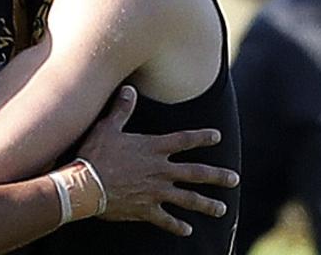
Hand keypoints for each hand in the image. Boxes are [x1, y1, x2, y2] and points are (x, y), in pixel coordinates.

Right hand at [77, 86, 238, 235]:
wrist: (86, 186)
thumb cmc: (95, 154)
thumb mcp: (107, 127)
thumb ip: (121, 110)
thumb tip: (129, 89)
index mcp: (153, 149)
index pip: (184, 140)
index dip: (202, 137)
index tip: (217, 137)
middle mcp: (160, 171)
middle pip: (196, 173)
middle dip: (217, 176)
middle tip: (234, 179)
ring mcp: (156, 192)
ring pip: (188, 199)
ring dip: (206, 205)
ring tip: (222, 209)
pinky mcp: (147, 210)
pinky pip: (167, 220)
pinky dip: (177, 226)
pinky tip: (187, 230)